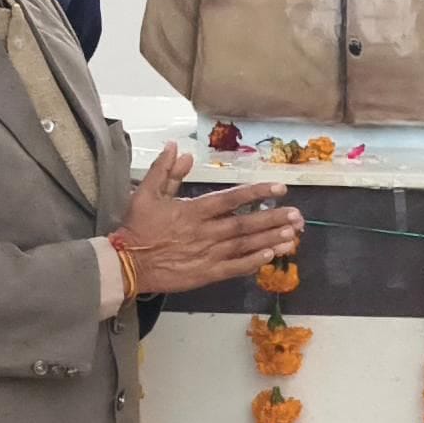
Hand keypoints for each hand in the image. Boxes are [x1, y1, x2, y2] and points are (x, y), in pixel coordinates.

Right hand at [116, 160, 297, 296]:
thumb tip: (179, 148)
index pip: (231, 199)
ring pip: (244, 246)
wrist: (126, 264)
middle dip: (273, 219)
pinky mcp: (205, 274)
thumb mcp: (145, 194)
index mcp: (193, 211)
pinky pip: (233, 268)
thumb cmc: (136, 228)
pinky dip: (252, 263)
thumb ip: (165, 170)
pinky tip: (270, 257)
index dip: (256, 193)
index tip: (279, 189)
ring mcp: (207, 255)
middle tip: (297, 216)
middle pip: (244, 224)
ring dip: (269, 240)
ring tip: (292, 235)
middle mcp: (205, 232)